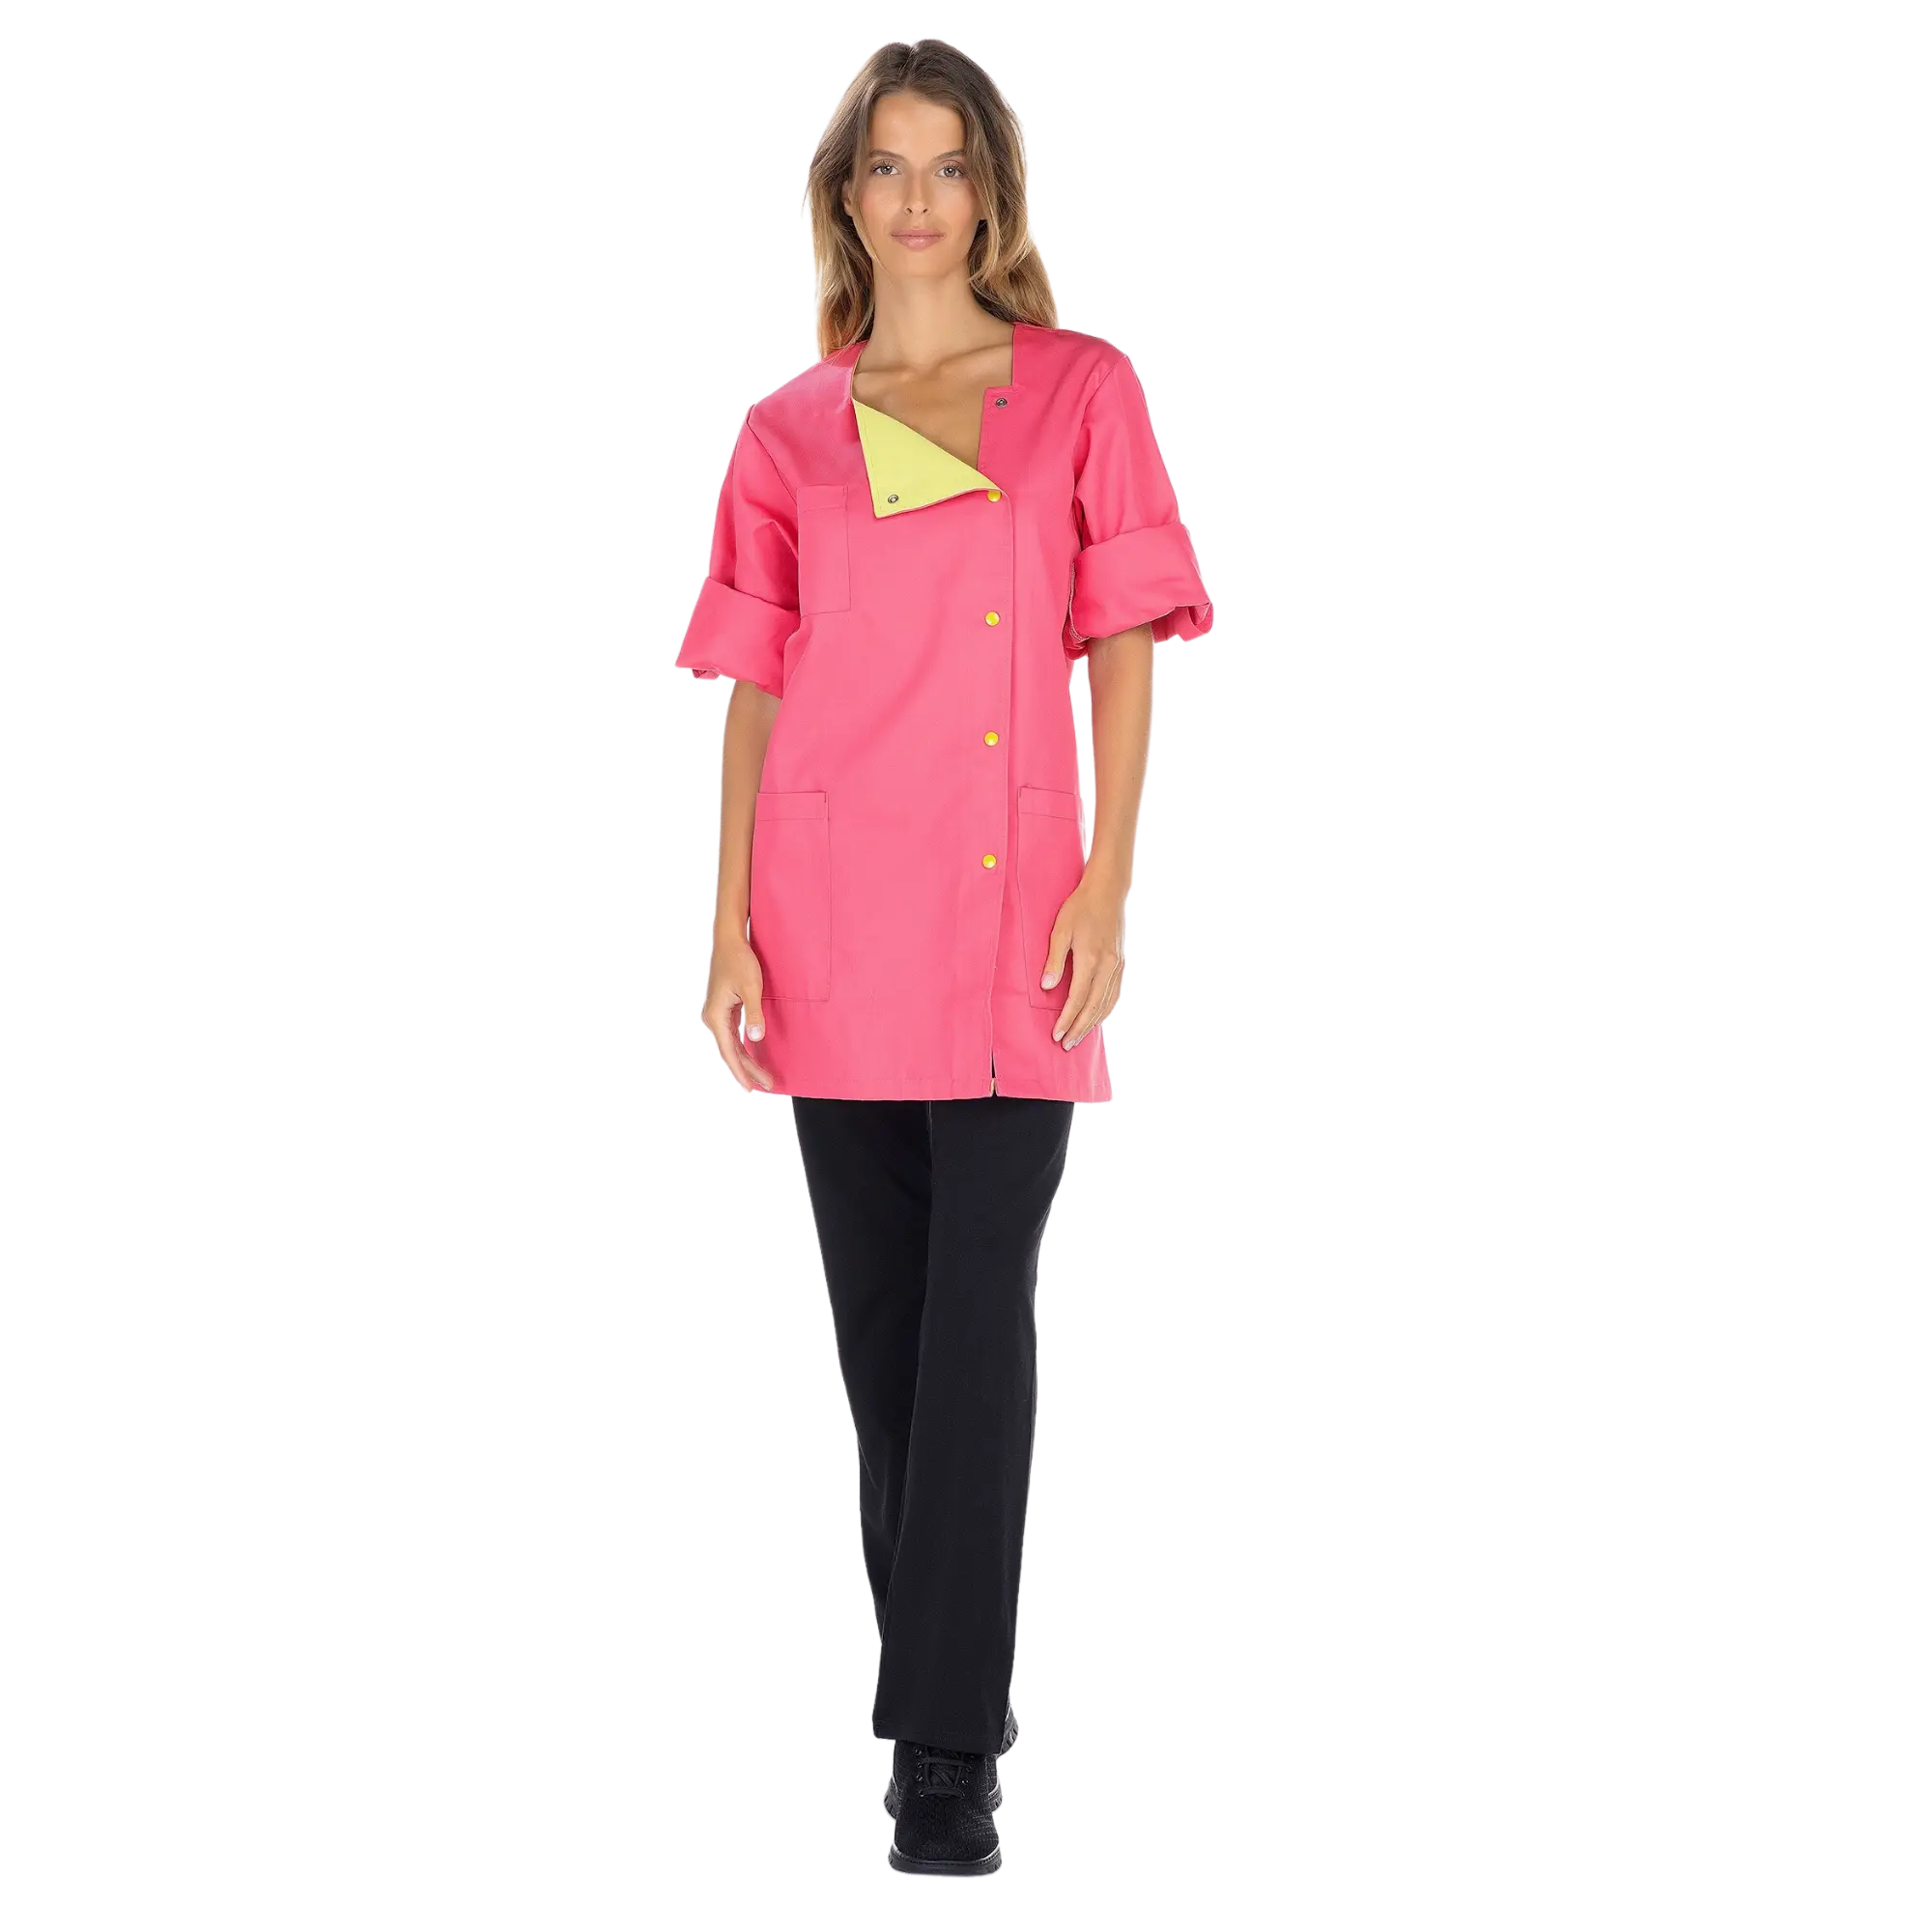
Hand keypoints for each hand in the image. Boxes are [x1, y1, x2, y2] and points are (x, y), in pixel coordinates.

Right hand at [702, 934, 773, 1091]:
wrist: (729, 941)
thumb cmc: (738, 960)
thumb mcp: (750, 988)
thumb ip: (753, 1015)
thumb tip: (755, 1038)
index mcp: (717, 1016)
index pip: (729, 1052)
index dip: (741, 1071)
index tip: (752, 1086)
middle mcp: (714, 1018)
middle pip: (731, 1051)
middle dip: (748, 1069)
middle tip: (766, 1084)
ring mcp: (719, 1014)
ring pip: (732, 1044)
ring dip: (746, 1060)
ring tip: (761, 1076)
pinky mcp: (726, 1009)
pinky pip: (734, 1034)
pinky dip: (743, 1047)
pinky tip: (753, 1055)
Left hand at [1041, 877, 1125, 1049]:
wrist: (1107, 892)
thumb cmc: (1082, 907)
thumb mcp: (1060, 930)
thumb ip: (1054, 960)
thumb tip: (1047, 986)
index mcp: (1090, 959)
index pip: (1077, 999)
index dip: (1066, 1019)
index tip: (1056, 1034)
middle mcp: (1107, 966)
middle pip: (1093, 1007)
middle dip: (1079, 1029)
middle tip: (1066, 1044)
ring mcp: (1117, 966)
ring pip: (1106, 1004)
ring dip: (1092, 1023)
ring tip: (1079, 1037)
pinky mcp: (1120, 964)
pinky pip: (1114, 994)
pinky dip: (1105, 1010)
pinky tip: (1097, 1017)